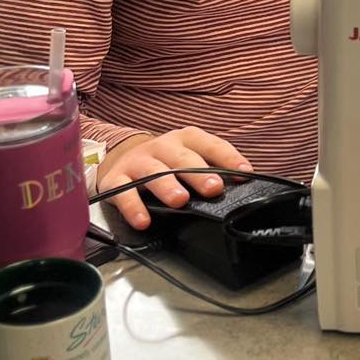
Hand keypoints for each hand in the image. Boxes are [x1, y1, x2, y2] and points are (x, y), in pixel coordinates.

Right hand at [96, 126, 251, 230]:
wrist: (121, 158)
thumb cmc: (165, 162)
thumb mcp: (189, 158)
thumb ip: (214, 168)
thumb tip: (244, 181)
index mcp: (184, 139)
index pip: (209, 144)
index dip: (228, 157)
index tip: (244, 173)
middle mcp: (161, 147)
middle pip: (181, 158)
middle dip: (198, 173)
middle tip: (213, 188)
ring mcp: (137, 162)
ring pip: (153, 172)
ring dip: (167, 186)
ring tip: (180, 200)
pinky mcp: (115, 180)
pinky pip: (123, 192)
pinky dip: (133, 207)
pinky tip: (143, 220)